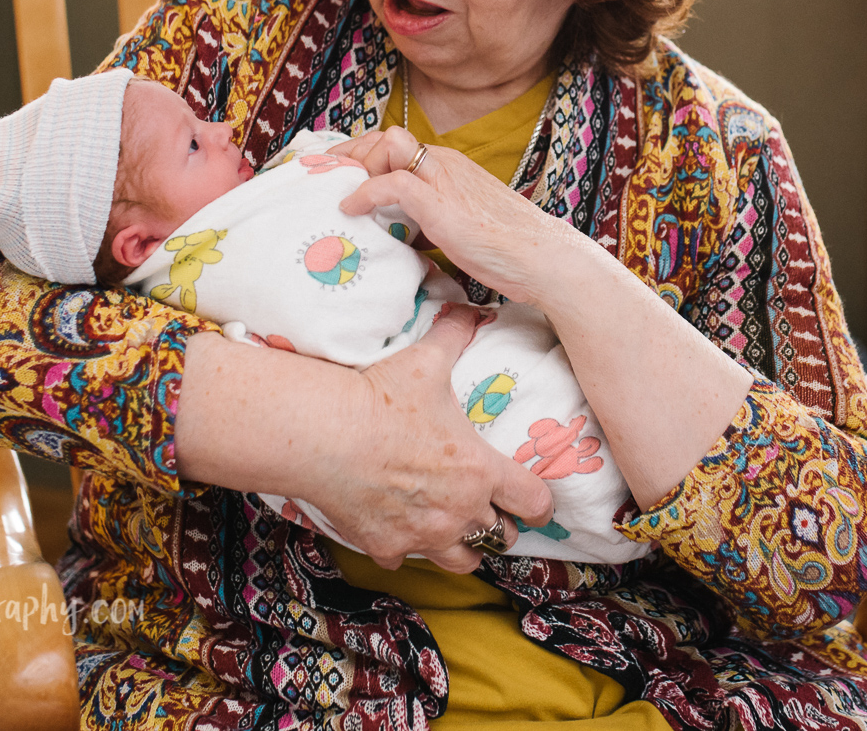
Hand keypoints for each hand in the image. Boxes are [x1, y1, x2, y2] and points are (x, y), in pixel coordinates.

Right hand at [297, 304, 552, 571]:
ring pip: (462, 561)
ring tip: (454, 531)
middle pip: (501, 537)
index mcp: (480, 471)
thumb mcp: (427, 360)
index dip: (540, 504)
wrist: (326, 435)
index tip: (537, 504)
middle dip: (499, 525)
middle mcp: (460, 511)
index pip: (533, 502)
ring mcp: (423, 535)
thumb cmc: (382, 398)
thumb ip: (457, 333)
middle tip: (489, 510)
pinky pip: (406, 559)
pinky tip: (399, 530)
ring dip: (463, 547)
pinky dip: (405, 548)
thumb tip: (473, 306)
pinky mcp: (386, 547)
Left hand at [329, 127, 587, 305]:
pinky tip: (351, 211)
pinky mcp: (442, 204)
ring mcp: (444, 180)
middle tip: (331, 179)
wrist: (543, 258)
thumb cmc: (507, 250)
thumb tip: (401, 236)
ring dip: (360, 166)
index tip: (340, 174)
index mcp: (451, 165)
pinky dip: (365, 193)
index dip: (363, 153)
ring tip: (343, 193)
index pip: (396, 142)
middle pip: (386, 136)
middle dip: (352, 153)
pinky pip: (392, 183)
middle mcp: (446, 163)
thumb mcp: (461, 226)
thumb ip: (431, 220)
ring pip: (388, 146)